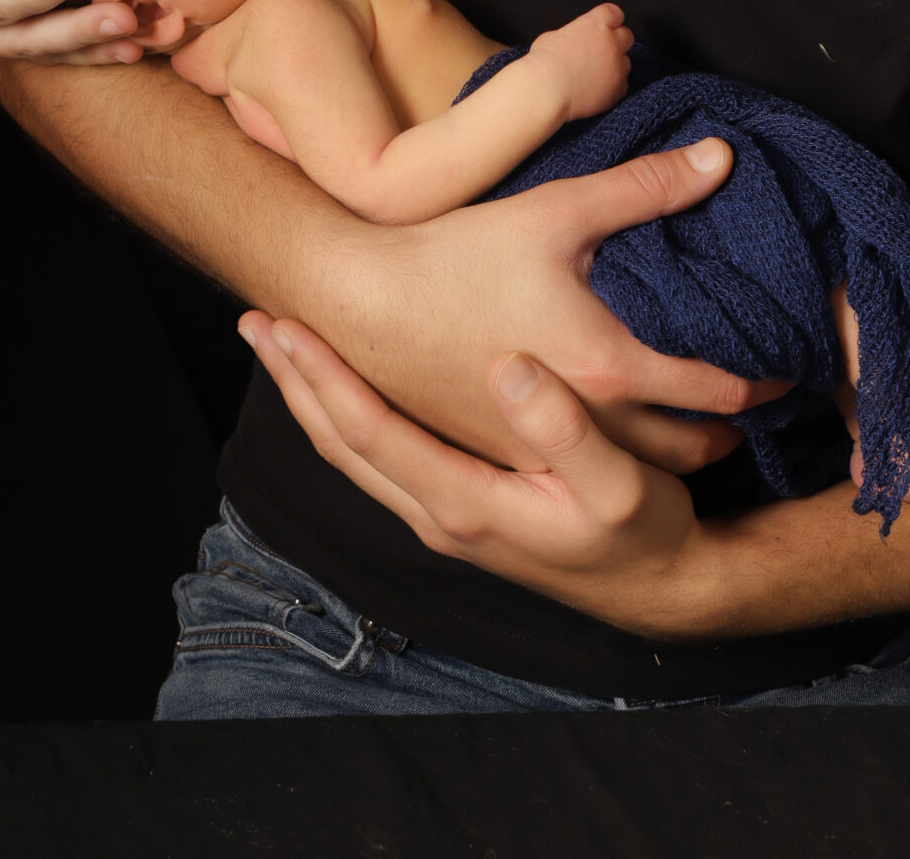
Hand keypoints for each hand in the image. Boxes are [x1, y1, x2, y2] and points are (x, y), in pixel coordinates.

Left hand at [240, 316, 722, 637]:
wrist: (657, 588)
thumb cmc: (642, 532)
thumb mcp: (618, 482)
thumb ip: (564, 428)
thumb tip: (505, 366)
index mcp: (464, 503)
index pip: (369, 432)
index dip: (321, 377)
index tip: (283, 324)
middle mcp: (439, 514)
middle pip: (340, 444)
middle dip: (294, 382)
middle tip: (253, 323)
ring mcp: (445, 517)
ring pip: (354, 454)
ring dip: (313, 398)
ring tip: (284, 346)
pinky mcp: (460, 510)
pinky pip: (381, 458)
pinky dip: (348, 415)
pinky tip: (347, 386)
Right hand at [287, 137, 787, 479]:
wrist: (360, 305)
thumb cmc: (458, 255)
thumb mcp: (558, 208)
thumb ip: (646, 186)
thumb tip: (721, 157)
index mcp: (606, 367)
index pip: (712, 390)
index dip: (758, 380)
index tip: (785, 366)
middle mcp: (583, 423)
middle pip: (686, 445)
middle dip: (728, 428)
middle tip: (759, 402)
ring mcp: (542, 451)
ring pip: (638, 467)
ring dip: (681, 452)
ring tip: (708, 428)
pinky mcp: (506, 455)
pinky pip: (586, 469)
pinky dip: (621, 457)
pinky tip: (626, 437)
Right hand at [527, 2, 634, 119]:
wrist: (547, 91)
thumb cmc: (545, 63)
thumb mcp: (553, 36)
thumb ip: (572, 34)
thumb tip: (573, 40)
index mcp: (595, 24)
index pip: (614, 13)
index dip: (610, 20)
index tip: (605, 25)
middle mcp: (611, 43)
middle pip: (627, 36)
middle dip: (616, 41)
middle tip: (600, 50)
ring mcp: (617, 67)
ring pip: (625, 62)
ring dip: (614, 65)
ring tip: (594, 73)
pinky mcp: (617, 89)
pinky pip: (621, 85)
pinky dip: (612, 87)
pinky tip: (595, 89)